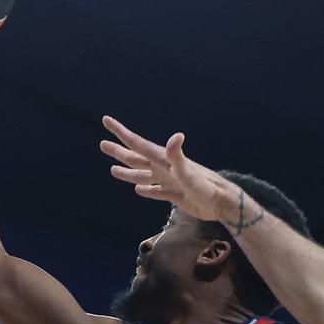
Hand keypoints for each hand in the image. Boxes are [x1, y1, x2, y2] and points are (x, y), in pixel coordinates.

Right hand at [99, 116, 238, 223]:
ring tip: (112, 169)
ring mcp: (168, 181)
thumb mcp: (188, 172)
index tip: (106, 120)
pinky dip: (146, 190)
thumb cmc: (205, 187)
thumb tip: (176, 136)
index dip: (120, 132)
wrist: (221, 203)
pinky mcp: (174, 194)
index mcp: (163, 159)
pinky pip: (154, 191)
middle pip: (136, 158)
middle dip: (119, 151)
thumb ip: (178, 156)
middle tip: (103, 144)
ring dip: (127, 171)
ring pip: (142, 175)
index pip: (136, 143)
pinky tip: (139, 190)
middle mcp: (163, 168)